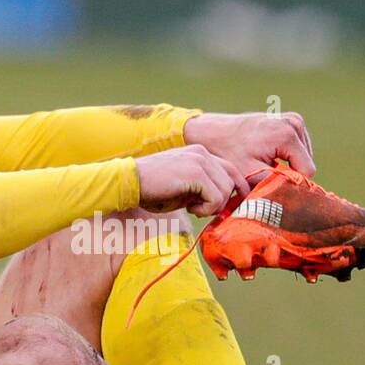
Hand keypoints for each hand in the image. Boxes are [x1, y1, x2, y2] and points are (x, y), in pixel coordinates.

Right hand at [134, 145, 250, 216]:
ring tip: (192, 208)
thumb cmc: (152, 190)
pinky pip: (216, 198)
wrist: (129, 182)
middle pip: (233, 179)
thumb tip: (223, 205)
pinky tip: (189, 208)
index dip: (235, 189)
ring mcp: (200, 161)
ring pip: (227, 190)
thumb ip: (204, 191)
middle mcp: (202, 153)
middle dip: (224, 201)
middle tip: (204, 211)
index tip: (226, 206)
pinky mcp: (196, 173)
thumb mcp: (183, 188)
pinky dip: (206, 209)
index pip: (231, 169)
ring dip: (213, 206)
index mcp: (199, 153)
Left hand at [182, 111, 314, 178]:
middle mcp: (294, 123)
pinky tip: (268, 157)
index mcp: (287, 135)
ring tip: (264, 165)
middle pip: (306, 163)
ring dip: (287, 165)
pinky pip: (297, 147)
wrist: (214, 131)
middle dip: (288, 173)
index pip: (307, 171)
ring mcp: (293, 120)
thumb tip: (297, 194)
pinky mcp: (290, 120)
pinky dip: (285, 155)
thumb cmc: (229, 153)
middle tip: (265, 175)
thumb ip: (277, 184)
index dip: (291, 183)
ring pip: (303, 156)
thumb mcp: (251, 174)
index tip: (273, 186)